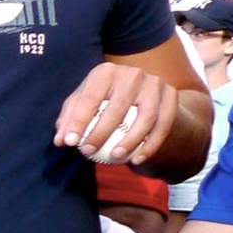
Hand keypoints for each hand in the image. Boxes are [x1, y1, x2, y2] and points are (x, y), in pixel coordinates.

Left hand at [52, 62, 178, 165]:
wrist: (143, 95)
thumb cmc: (103, 102)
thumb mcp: (84, 105)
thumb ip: (69, 120)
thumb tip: (61, 141)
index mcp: (106, 72)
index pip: (89, 97)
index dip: (78, 120)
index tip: (70, 142)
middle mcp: (132, 73)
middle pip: (118, 107)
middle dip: (101, 132)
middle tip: (89, 152)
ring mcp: (154, 83)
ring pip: (146, 116)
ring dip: (131, 140)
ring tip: (115, 157)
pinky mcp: (171, 96)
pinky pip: (163, 124)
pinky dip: (151, 144)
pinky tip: (137, 160)